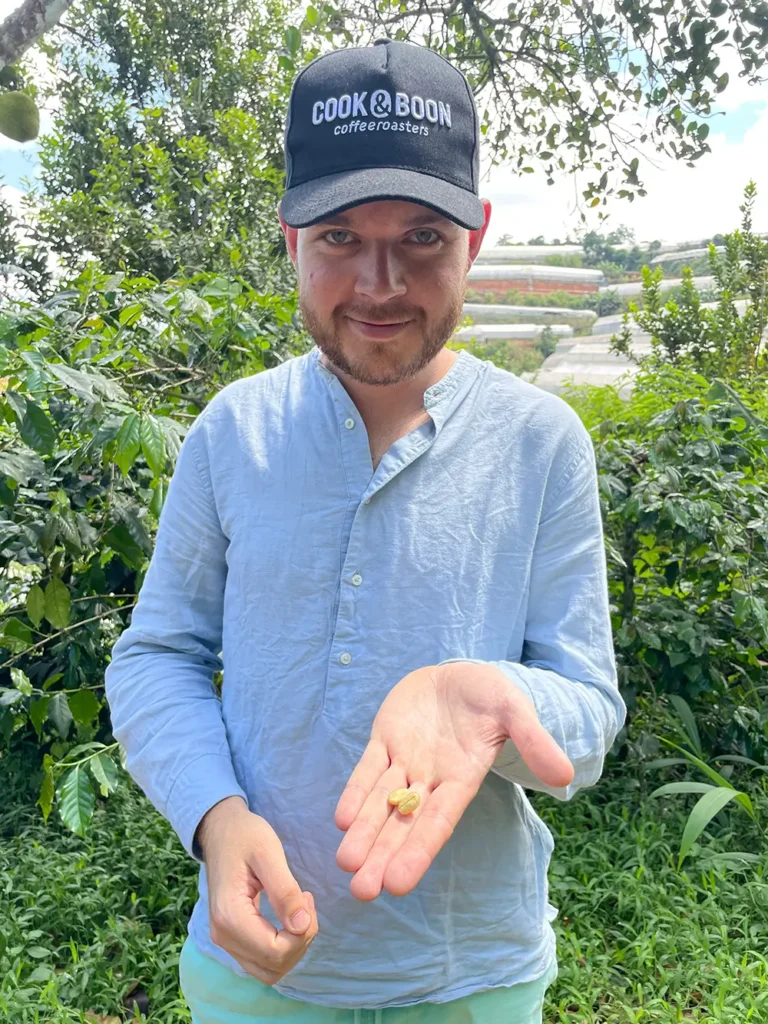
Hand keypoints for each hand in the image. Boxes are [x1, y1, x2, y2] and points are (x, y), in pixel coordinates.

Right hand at [198, 796, 318, 984]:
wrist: (221, 831)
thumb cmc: (245, 836)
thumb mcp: (269, 853)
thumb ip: (285, 891)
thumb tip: (302, 926)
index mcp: (230, 916)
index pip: (275, 953)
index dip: (302, 934)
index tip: (307, 897)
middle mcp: (223, 936)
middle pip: (274, 967)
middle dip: (300, 941)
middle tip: (306, 902)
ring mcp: (225, 940)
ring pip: (269, 970)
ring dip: (293, 946)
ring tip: (299, 908)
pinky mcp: (232, 938)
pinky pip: (262, 960)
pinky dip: (283, 946)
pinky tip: (289, 916)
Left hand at [334, 662, 572, 900]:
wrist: (459, 674)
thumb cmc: (490, 696)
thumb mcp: (515, 710)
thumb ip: (535, 741)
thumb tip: (565, 776)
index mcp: (462, 777)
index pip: (439, 820)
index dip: (419, 849)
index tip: (399, 884)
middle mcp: (431, 777)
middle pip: (404, 823)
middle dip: (384, 855)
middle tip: (363, 892)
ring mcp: (405, 759)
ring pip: (381, 802)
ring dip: (364, 832)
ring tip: (346, 865)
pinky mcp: (385, 738)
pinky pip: (368, 768)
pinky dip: (356, 792)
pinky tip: (342, 819)